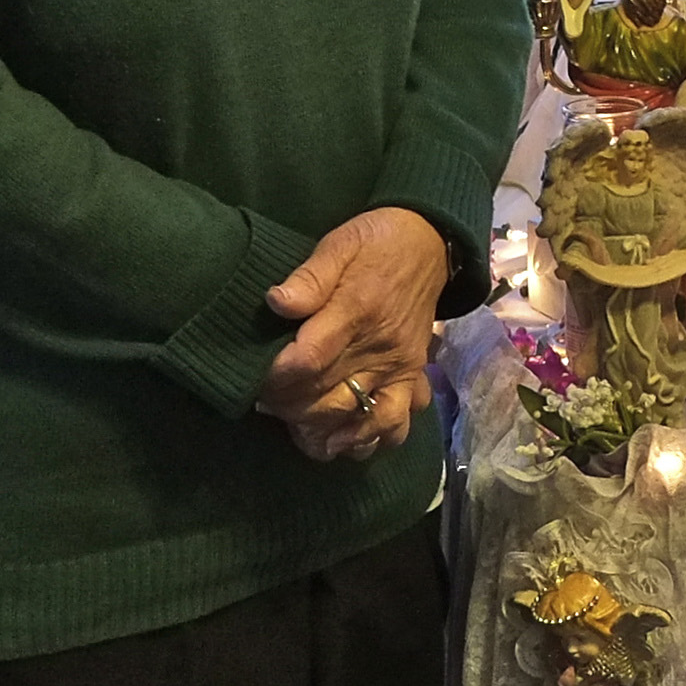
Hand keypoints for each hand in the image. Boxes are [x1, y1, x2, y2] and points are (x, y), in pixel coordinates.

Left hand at [259, 205, 449, 461]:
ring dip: (326, 432)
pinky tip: (343, 442)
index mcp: (357, 311)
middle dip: (290, 409)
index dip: (276, 379)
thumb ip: (308, 276)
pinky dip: (369, 440)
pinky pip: (397, 421)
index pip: (309, 361)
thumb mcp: (339, 244)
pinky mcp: (413, 377)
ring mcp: (400, 367)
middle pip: (328, 397)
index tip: (254, 380)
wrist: (431, 243)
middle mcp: (380, 347)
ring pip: (362, 418)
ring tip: (300, 431)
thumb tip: (275, 302)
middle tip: (267, 405)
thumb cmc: (375, 242)